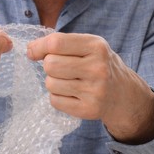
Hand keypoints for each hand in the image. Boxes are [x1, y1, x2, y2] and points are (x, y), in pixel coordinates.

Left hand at [27, 33, 153, 143]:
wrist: (123, 94)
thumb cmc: (98, 65)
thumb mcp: (87, 46)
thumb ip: (60, 43)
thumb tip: (30, 50)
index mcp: (97, 46)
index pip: (56, 43)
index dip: (39, 47)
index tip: (33, 52)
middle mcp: (98, 68)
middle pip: (50, 65)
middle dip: (49, 66)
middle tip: (61, 69)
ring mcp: (95, 91)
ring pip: (50, 84)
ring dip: (53, 82)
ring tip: (68, 81)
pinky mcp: (89, 110)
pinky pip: (55, 101)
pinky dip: (57, 97)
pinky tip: (71, 94)